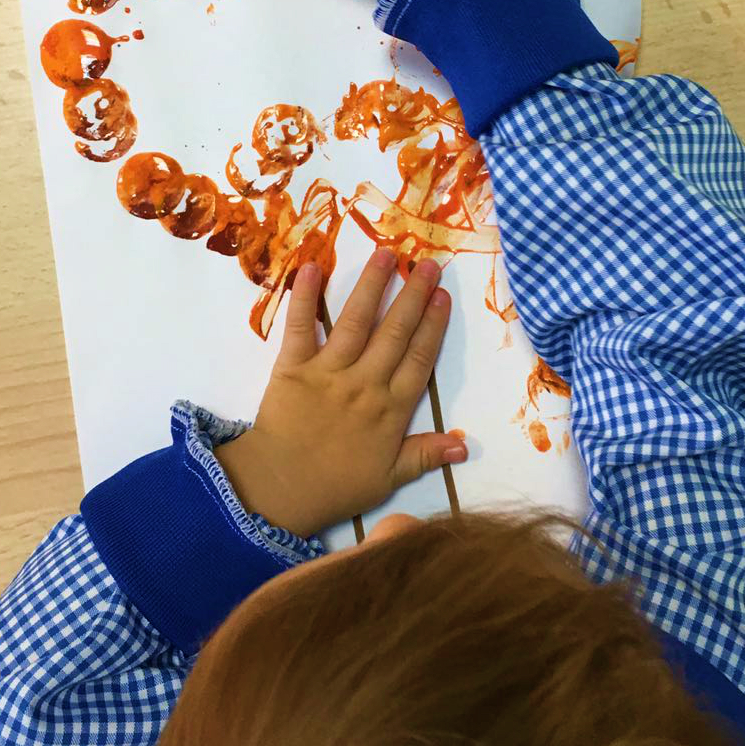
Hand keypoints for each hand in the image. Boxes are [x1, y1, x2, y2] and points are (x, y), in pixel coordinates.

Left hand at [214, 250, 466, 537]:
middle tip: (427, 264)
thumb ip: (425, 455)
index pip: (419, 360)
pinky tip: (313, 267)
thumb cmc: (336, 487)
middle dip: (413, 296)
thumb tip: (465, 444)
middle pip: (395, 332)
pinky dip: (305, 298)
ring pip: (356, 321)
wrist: (279, 491)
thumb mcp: (388, 479)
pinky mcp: (292, 368)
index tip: (443, 296)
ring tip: (386, 254)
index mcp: (390, 410)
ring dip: (372, 285)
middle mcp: (364, 383)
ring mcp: (328, 372)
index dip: (433, 326)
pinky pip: (300, 328)